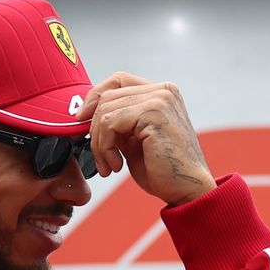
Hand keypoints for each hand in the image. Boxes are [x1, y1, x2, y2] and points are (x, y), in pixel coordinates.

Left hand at [76, 71, 216, 206]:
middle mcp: (163, 91)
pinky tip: (116, 165)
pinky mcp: (154, 113)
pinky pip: (110, 123)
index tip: (81, 119)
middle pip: (108, 96)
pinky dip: (105, 148)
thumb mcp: (134, 139)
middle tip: (101, 159)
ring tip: (109, 165)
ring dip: (100, 144)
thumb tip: (87, 114)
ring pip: (106, 111)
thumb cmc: (163, 170)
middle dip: (95, 130)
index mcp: (161, 93)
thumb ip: (118, 122)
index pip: (118, 80)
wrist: (188, 190)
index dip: (95, 96)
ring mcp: (160, 99)